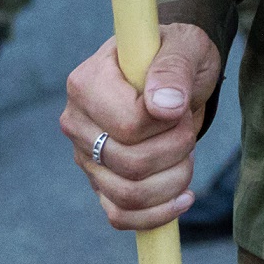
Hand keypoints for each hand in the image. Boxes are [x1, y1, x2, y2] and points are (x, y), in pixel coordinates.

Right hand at [57, 24, 225, 231]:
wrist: (176, 77)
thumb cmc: (178, 56)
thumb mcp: (185, 47)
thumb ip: (174, 69)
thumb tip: (165, 106)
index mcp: (87, 83)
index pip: (128, 126)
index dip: (167, 124)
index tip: (179, 105)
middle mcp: (77, 123)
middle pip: (130, 164)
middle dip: (176, 150)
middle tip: (186, 127)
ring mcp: (85, 157)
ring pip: (128, 195)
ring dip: (173, 181)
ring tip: (187, 155)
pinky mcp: (99, 183)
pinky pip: (120, 216)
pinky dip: (156, 214)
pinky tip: (182, 197)